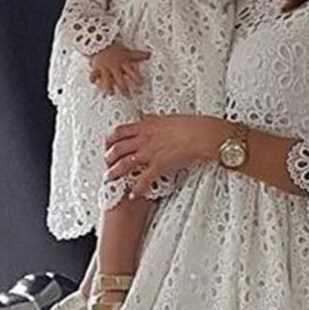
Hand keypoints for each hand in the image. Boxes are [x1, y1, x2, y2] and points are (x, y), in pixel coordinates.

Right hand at [89, 44, 150, 96]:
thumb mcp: (127, 51)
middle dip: (123, 88)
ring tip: (110, 94)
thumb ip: (138, 55)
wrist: (101, 40)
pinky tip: (92, 82)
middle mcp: (115, 67)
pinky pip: (94, 73)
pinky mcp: (97, 67)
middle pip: (120, 79)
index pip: (132, 72)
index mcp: (123, 63)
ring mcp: (106, 68)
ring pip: (107, 79)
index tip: (140, 84)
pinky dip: (93, 78)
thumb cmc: (114, 47)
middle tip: (127, 96)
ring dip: (109, 87)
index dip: (137, 78)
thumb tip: (149, 55)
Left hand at [105, 114, 227, 196]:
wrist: (201, 134)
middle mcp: (144, 139)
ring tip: (110, 178)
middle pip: (118, 149)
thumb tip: (145, 116)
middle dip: (109, 157)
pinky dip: (137, 188)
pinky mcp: (158, 166)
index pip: (120, 131)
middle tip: (106, 162)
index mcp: (146, 126)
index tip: (108, 144)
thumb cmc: (190, 125)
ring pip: (125, 164)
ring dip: (115, 172)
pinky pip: (143, 180)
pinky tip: (133, 194)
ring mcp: (149, 153)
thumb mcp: (167, 117)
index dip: (111, 139)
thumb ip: (153, 118)